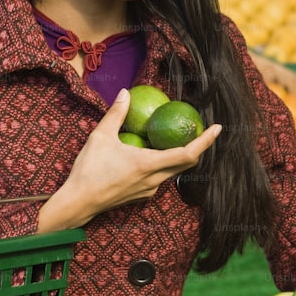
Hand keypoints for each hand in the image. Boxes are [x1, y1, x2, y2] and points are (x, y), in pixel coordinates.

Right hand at [37, 88, 221, 231]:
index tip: (217, 128)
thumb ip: (116, 114)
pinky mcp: (142, 195)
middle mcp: (155, 179)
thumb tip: (125, 93)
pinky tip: (155, 153)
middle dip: (199, 147)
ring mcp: (149, 190)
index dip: (205, 141)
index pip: (188, 153)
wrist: (78, 203)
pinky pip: (161, 177)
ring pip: (174, 171)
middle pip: (187, 163)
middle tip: (204, 130)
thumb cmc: (88, 170)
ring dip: (182, 155)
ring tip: (181, 138)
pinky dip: (165, 164)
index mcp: (149, 164)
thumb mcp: (100, 137)